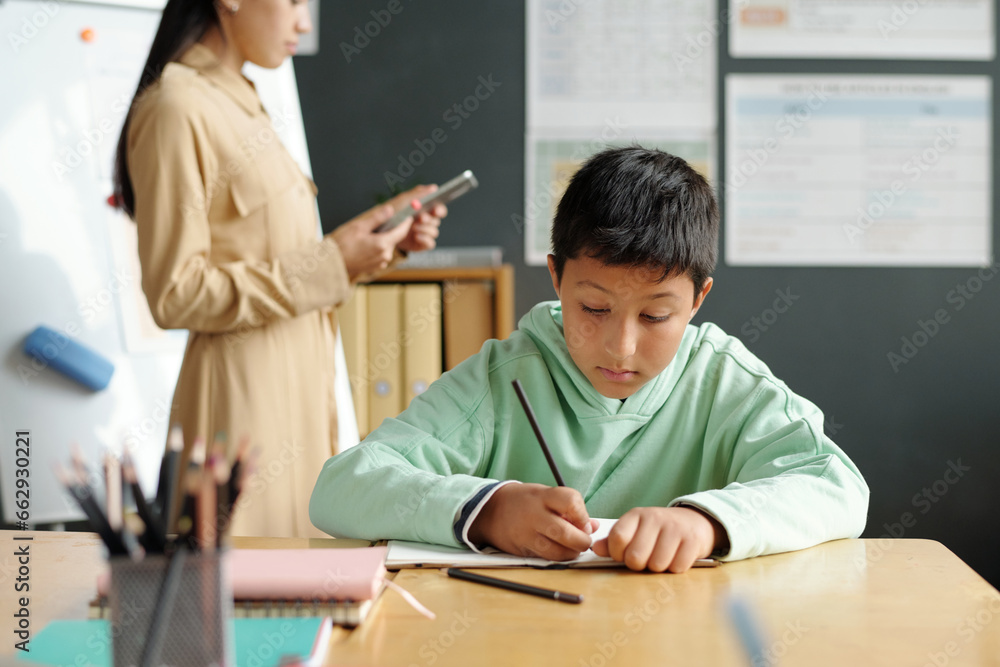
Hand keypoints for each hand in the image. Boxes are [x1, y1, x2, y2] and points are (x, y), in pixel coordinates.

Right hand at [328, 200, 412, 281]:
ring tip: (368, 234)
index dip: (406, 223)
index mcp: (383, 244)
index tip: (408, 216)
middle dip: (390, 230)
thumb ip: (377, 218)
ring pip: (387, 246)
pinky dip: (377, 247)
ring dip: (382, 239)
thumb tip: (390, 210)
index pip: (402, 232)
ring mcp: (380, 263)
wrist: (331, 264)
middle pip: (394, 239)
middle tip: (380, 222)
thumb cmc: (342, 245)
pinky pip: (380, 254)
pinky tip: (365, 244)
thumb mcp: (359, 227)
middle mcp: (385, 255)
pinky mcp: (375, 267)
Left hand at [396, 185, 444, 253]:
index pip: (439, 209)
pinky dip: (425, 239)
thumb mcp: (403, 201)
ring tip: (414, 227)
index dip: (440, 209)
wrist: (382, 231)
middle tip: (421, 218)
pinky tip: (416, 236)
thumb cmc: (393, 213)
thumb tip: (433, 187)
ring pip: (434, 231)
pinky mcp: (421, 244)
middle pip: (437, 220)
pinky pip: (430, 243)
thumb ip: (417, 193)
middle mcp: (427, 221)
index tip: (435, 209)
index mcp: (425, 209)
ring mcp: (425, 233)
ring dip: (425, 228)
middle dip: (430, 219)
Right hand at [467, 483, 600, 560]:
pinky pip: (545, 559)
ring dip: (571, 553)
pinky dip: (557, 558)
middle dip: (582, 541)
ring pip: (556, 551)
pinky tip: (559, 552)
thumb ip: (570, 510)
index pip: (571, 502)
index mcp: (542, 496)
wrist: (490, 510)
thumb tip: (594, 526)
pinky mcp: (521, 549)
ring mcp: (526, 534)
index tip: (584, 521)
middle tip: (584, 540)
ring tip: (573, 548)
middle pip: (565, 533)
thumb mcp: (546, 496)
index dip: (583, 515)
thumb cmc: (525, 501)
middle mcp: (534, 514)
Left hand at [591, 506, 726, 572]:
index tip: (623, 556)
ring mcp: (675, 528)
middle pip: (635, 557)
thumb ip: (614, 541)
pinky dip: (675, 568)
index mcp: (636, 515)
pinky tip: (676, 557)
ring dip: (658, 568)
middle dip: (638, 565)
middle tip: (645, 559)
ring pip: (656, 565)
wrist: (695, 522)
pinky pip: (677, 567)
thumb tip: (595, 549)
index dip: (617, 554)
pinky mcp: (692, 540)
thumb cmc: (659, 530)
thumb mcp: (635, 530)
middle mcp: (655, 518)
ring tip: (662, 557)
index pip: (617, 538)